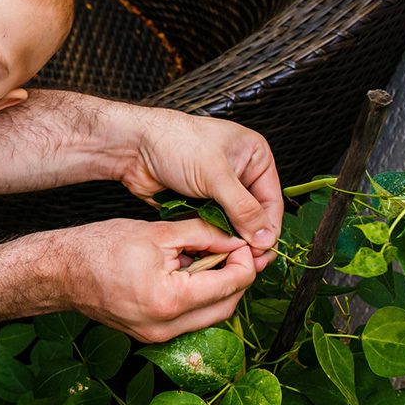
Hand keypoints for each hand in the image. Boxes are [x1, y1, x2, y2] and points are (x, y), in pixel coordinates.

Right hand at [52, 217, 255, 343]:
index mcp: (169, 300)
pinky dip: (196, 299)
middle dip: (236, 278)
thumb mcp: (156, 232)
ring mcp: (156, 336)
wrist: (60, 271)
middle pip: (226, 307)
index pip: (230, 285)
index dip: (244, 261)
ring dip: (217, 290)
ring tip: (208, 260)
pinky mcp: (149, 335)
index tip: (242, 243)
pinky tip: (187, 275)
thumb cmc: (98, 248)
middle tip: (233, 252)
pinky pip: (188, 320)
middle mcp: (165, 327)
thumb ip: (202, 234)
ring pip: (208, 317)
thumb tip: (233, 238)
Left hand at [118, 108, 281, 267]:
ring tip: (229, 259)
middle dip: (250, 238)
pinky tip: (211, 250)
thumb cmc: (174, 143)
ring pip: (231, 222)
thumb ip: (242, 208)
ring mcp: (217, 188)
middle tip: (249, 262)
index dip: (268, 228)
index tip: (263, 252)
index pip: (270, 200)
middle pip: (253, 215)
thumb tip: (263, 237)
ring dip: (229, 240)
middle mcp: (238, 173)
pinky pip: (210, 224)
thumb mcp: (215, 175)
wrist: (133, 146)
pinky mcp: (197, 201)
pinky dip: (211, 237)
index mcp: (253, 156)